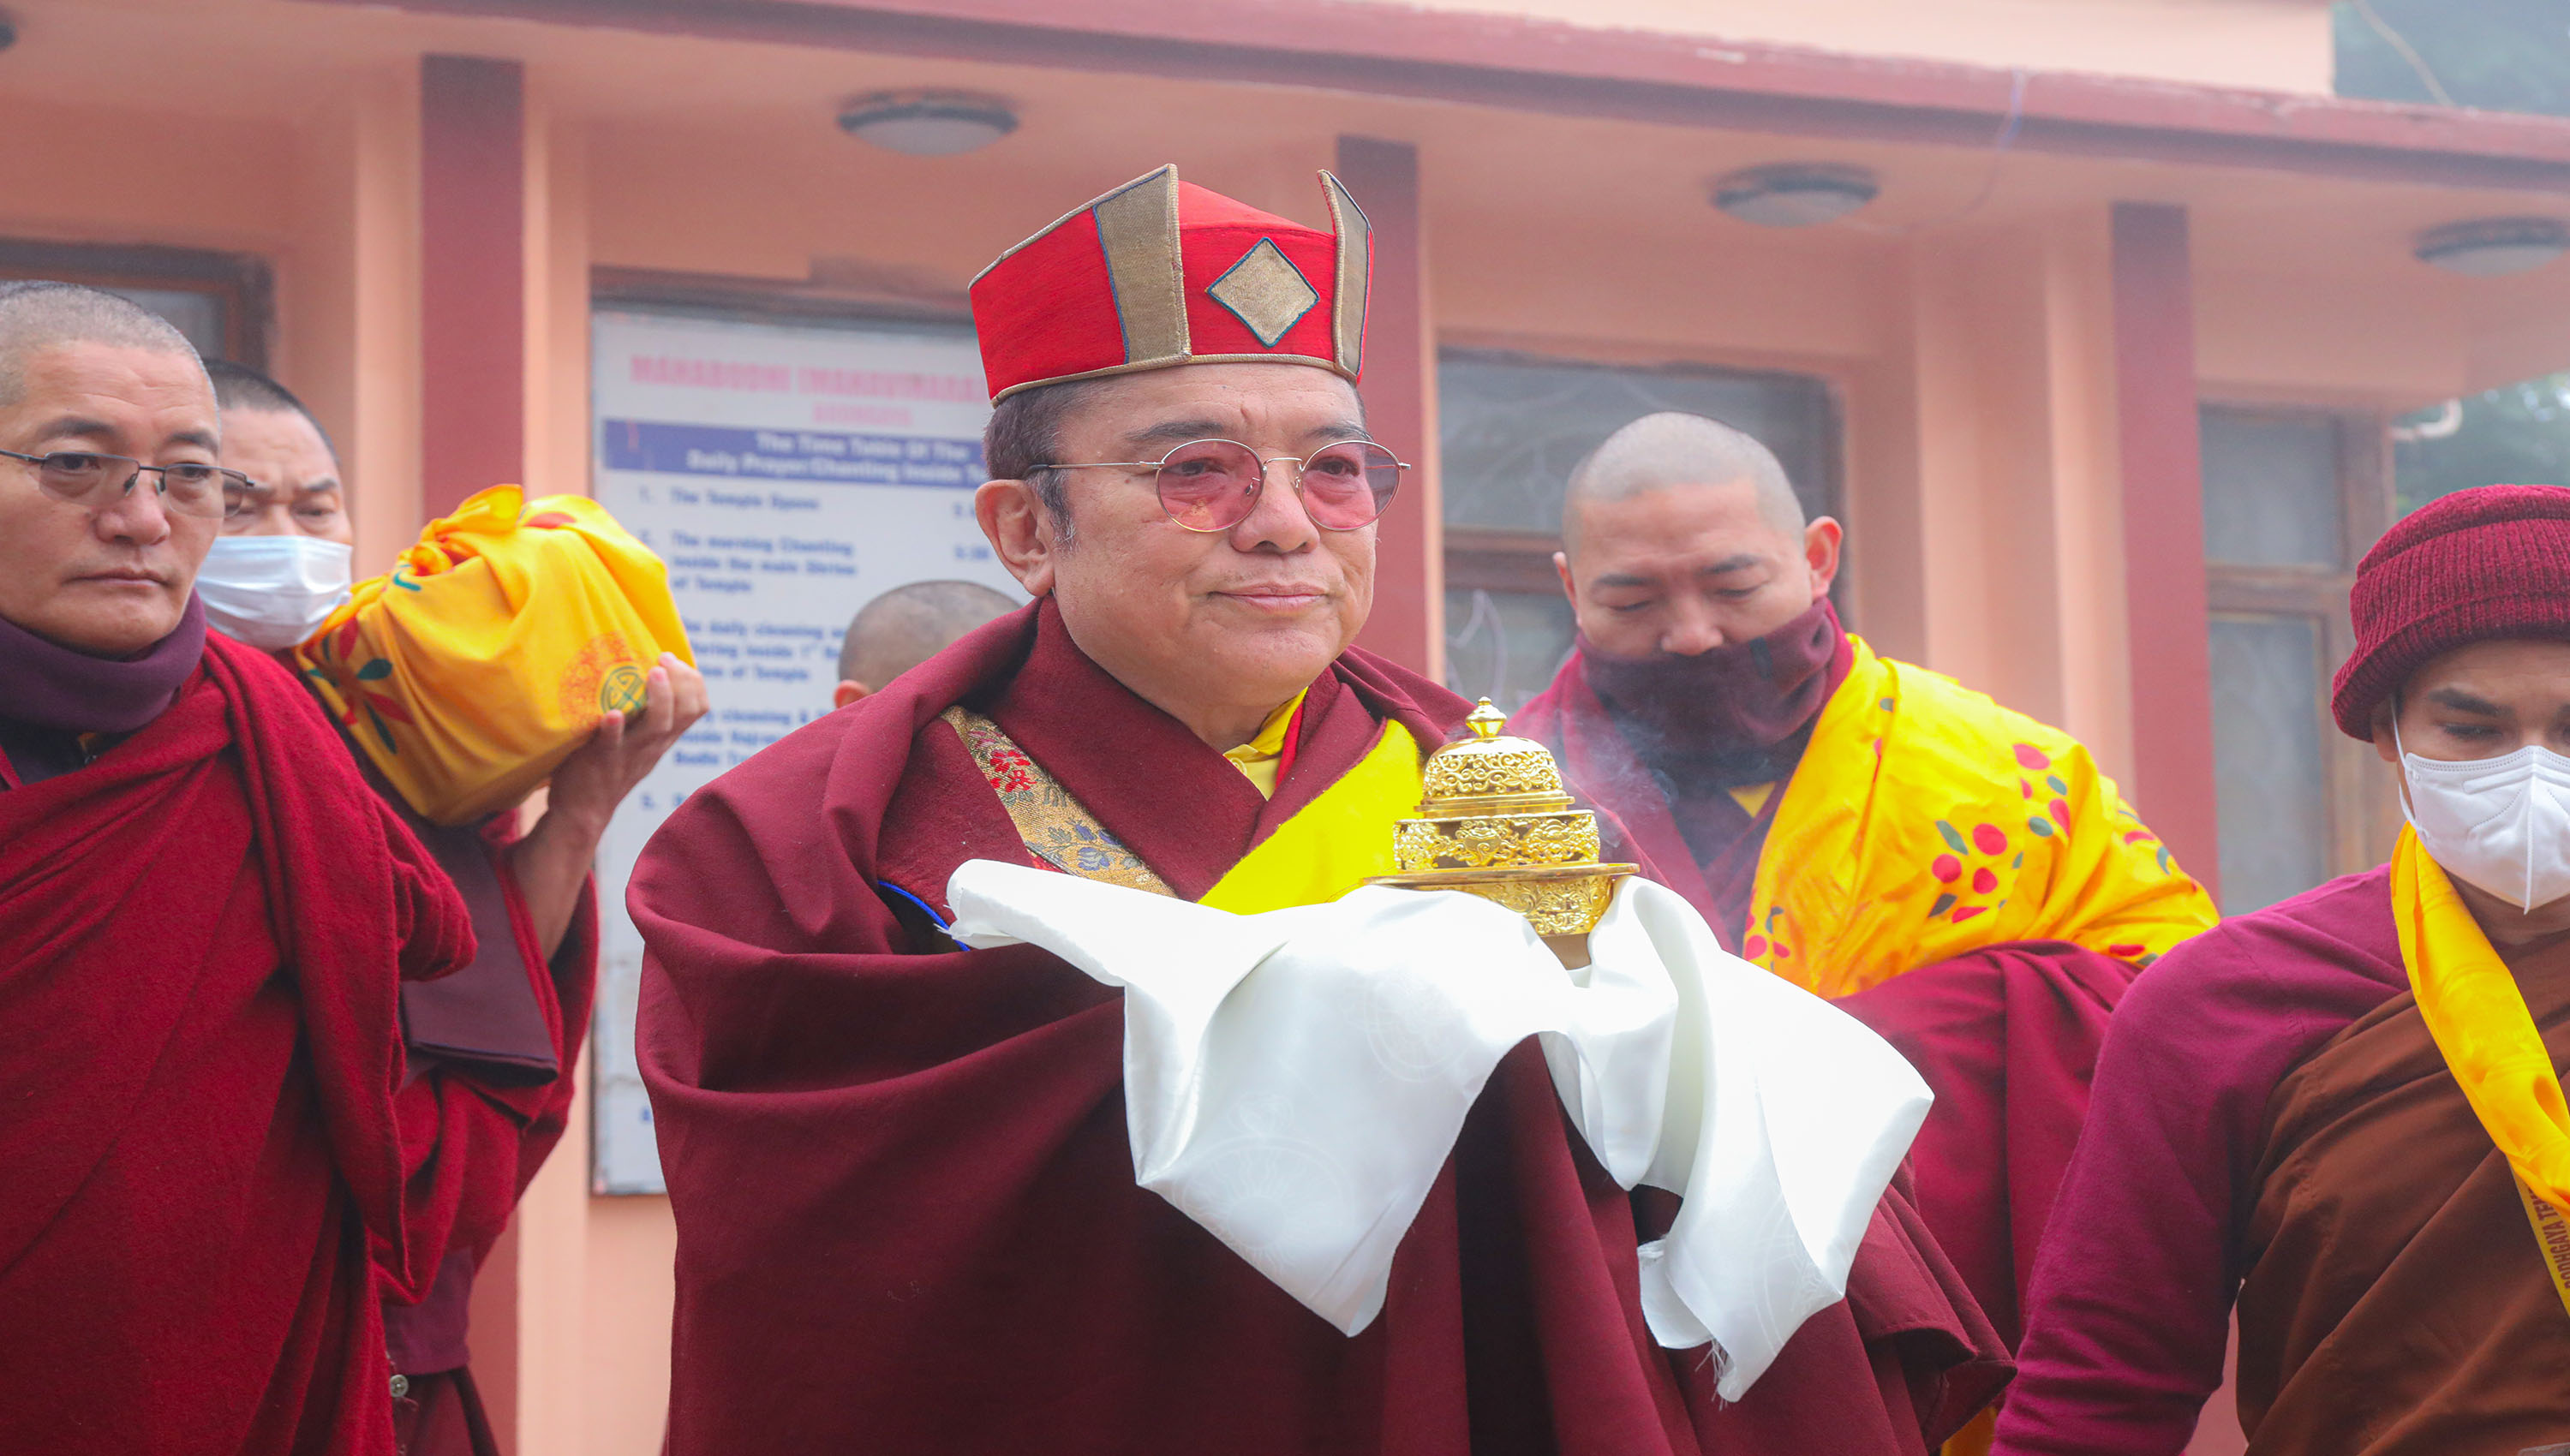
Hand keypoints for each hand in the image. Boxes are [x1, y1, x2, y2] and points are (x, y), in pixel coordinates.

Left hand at [544, 653, 709, 836]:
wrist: (583, 812)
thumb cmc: (608, 769)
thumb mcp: (638, 744)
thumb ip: (645, 717)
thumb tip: (642, 676)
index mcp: (662, 739)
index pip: (697, 708)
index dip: (693, 680)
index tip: (673, 659)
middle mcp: (652, 745)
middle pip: (685, 713)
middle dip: (682, 682)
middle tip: (664, 659)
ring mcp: (628, 753)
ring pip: (658, 727)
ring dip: (659, 699)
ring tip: (654, 672)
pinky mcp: (601, 761)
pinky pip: (611, 744)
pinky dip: (614, 728)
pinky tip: (613, 713)